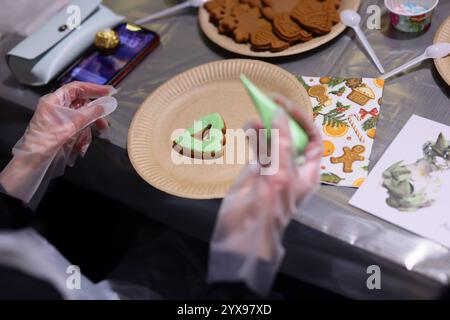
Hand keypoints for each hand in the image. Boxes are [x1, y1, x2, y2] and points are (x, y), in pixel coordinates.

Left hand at [0, 82, 117, 203]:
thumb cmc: (47, 140)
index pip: (77, 88)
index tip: (109, 92)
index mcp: (55, 100)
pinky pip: (77, 128)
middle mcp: (57, 106)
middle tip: (104, 124)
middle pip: (81, 104)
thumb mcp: (70, 126)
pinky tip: (81, 147)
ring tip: (90, 140)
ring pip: (81, 118)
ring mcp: (59, 118)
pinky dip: (82, 136)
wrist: (32, 160)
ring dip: (88, 129)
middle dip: (94, 115)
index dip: (94, 88)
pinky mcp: (61, 129)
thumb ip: (89, 114)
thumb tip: (105, 105)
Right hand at [208, 94, 321, 294]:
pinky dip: (253, 136)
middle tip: (268, 102)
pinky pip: (257, 148)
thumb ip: (281, 143)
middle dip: (282, 119)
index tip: (284, 106)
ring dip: (265, 125)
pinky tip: (248, 128)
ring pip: (272, 139)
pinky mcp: (256, 171)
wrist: (244, 234)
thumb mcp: (280, 174)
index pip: (313, 139)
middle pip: (292, 136)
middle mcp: (292, 168)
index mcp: (307, 171)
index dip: (301, 120)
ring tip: (255, 115)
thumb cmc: (269, 208)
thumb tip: (279, 114)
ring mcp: (273, 169)